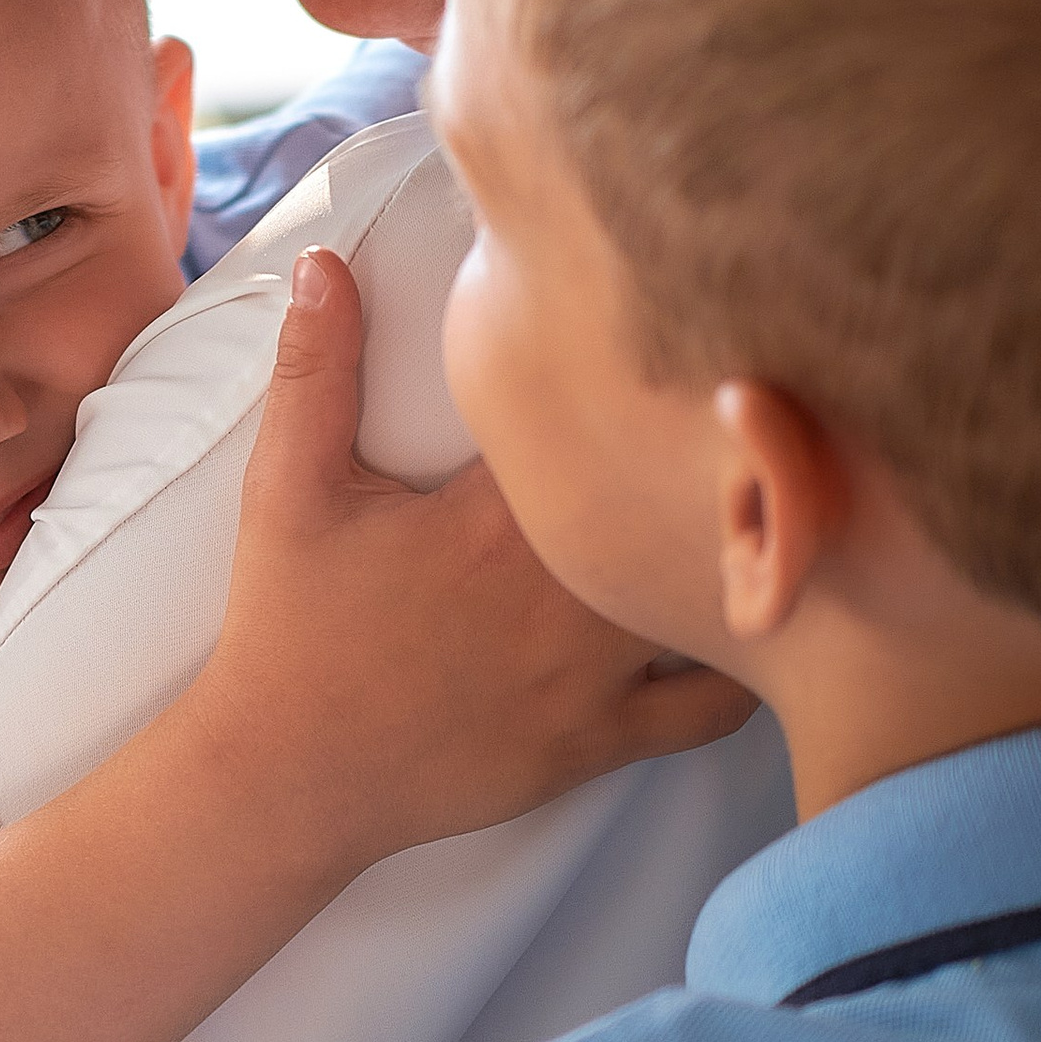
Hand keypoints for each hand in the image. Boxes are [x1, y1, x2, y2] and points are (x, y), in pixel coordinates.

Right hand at [196, 250, 753, 874]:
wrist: (284, 778)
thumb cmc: (288, 629)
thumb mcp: (286, 491)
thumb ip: (315, 371)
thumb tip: (321, 263)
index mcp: (500, 516)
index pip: (609, 422)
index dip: (651, 386)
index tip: (670, 360)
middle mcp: (564, 591)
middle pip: (687, 507)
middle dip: (717, 469)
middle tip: (751, 429)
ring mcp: (591, 673)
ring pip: (711, 603)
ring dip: (733, 562)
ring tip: (755, 523)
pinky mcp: (599, 741)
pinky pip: (710, 709)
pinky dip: (735, 670)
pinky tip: (733, 629)